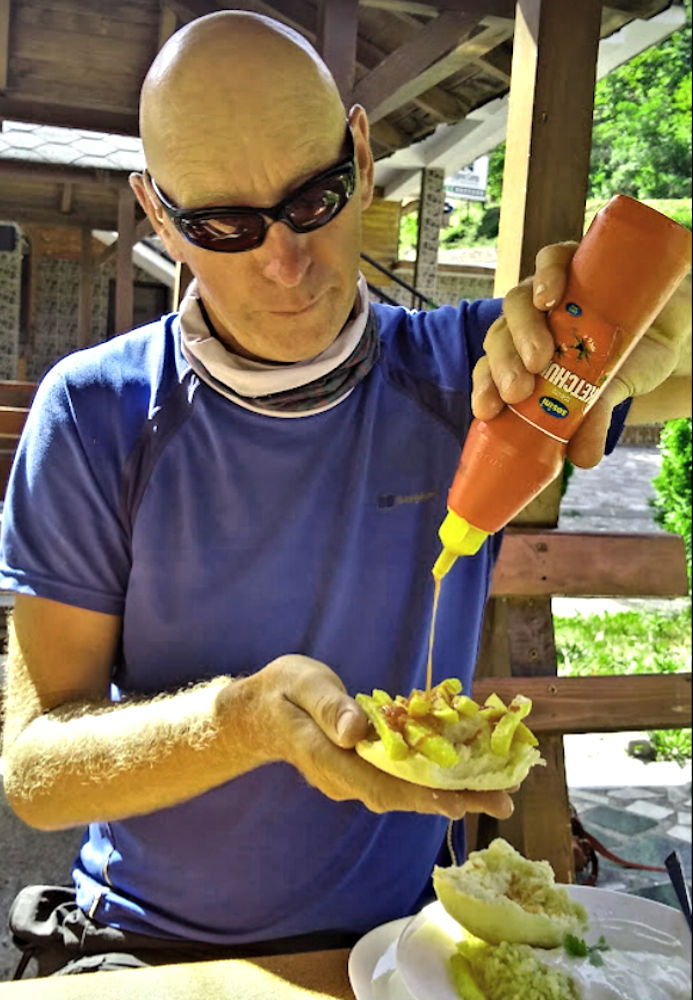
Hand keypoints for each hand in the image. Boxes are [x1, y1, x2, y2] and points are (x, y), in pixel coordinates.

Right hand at [244, 655, 513, 820]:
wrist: (258, 712)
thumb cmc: (281, 691)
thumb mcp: (301, 684)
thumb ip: (328, 707)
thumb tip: (355, 731)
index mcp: (327, 758)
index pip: (380, 784)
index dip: (423, 794)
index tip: (462, 799)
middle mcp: (344, 778)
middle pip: (403, 796)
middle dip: (455, 798)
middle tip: (504, 800)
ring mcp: (353, 778)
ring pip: (406, 792)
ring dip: (452, 791)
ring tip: (499, 789)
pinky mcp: (362, 770)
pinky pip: (402, 779)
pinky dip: (435, 778)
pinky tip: (466, 772)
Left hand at [472, 243, 691, 466]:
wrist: (666, 326)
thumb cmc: (626, 363)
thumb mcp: (609, 395)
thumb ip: (592, 422)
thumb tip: (584, 459)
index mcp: (522, 358)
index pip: (489, 372)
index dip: (483, 389)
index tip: (489, 410)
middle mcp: (527, 322)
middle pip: (499, 337)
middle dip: (503, 365)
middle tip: (520, 390)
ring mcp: (548, 290)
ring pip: (518, 302)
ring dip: (523, 328)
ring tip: (540, 357)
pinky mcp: (573, 259)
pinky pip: (551, 259)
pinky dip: (547, 273)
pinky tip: (550, 294)